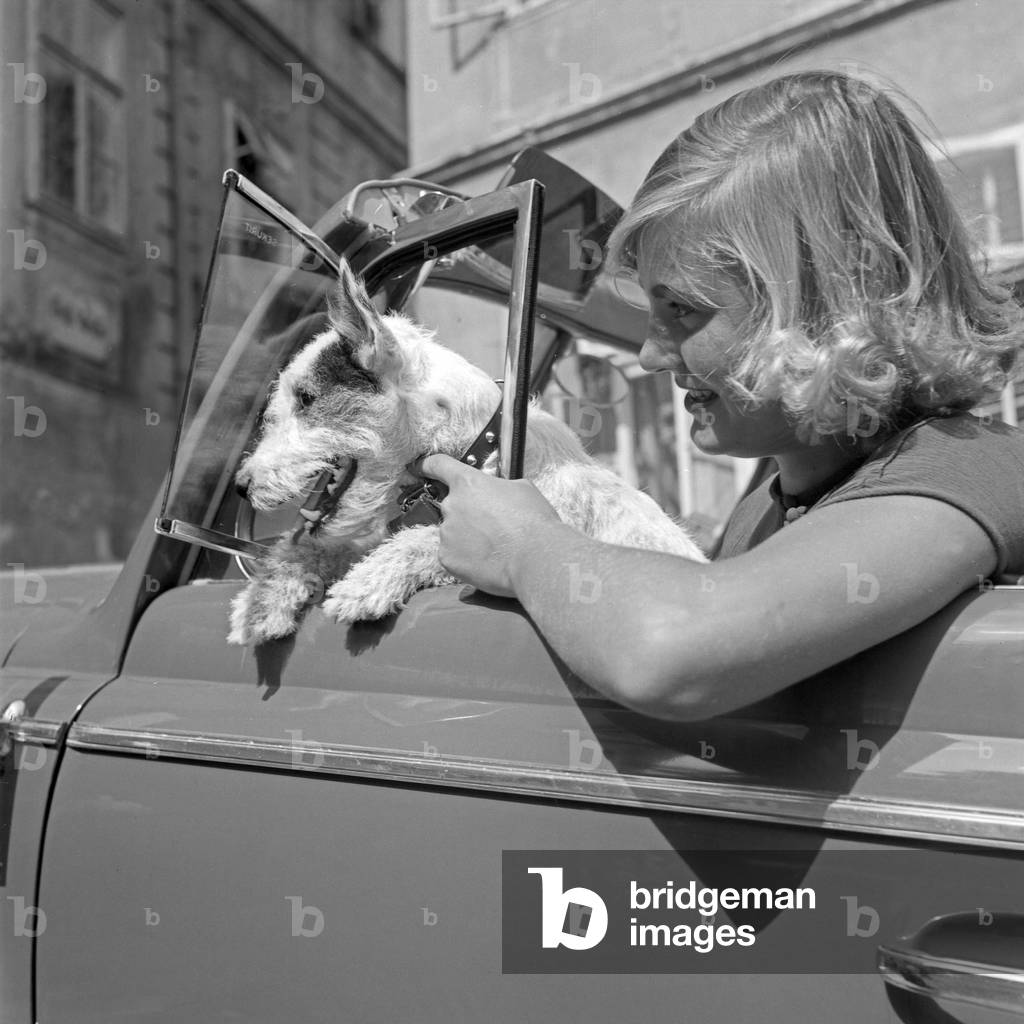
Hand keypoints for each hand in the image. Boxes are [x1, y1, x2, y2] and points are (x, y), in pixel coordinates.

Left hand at [416, 454, 561, 597]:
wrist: (535, 558)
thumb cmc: (534, 523)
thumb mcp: (522, 489)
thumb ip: (500, 486)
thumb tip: (498, 492)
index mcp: (468, 483)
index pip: (439, 466)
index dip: (428, 465)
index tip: (420, 468)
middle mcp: (451, 505)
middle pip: (452, 506)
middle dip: (468, 514)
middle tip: (492, 526)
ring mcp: (446, 533)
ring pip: (453, 532)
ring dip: (468, 537)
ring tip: (494, 546)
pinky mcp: (446, 558)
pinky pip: (453, 555)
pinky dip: (466, 558)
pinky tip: (486, 560)